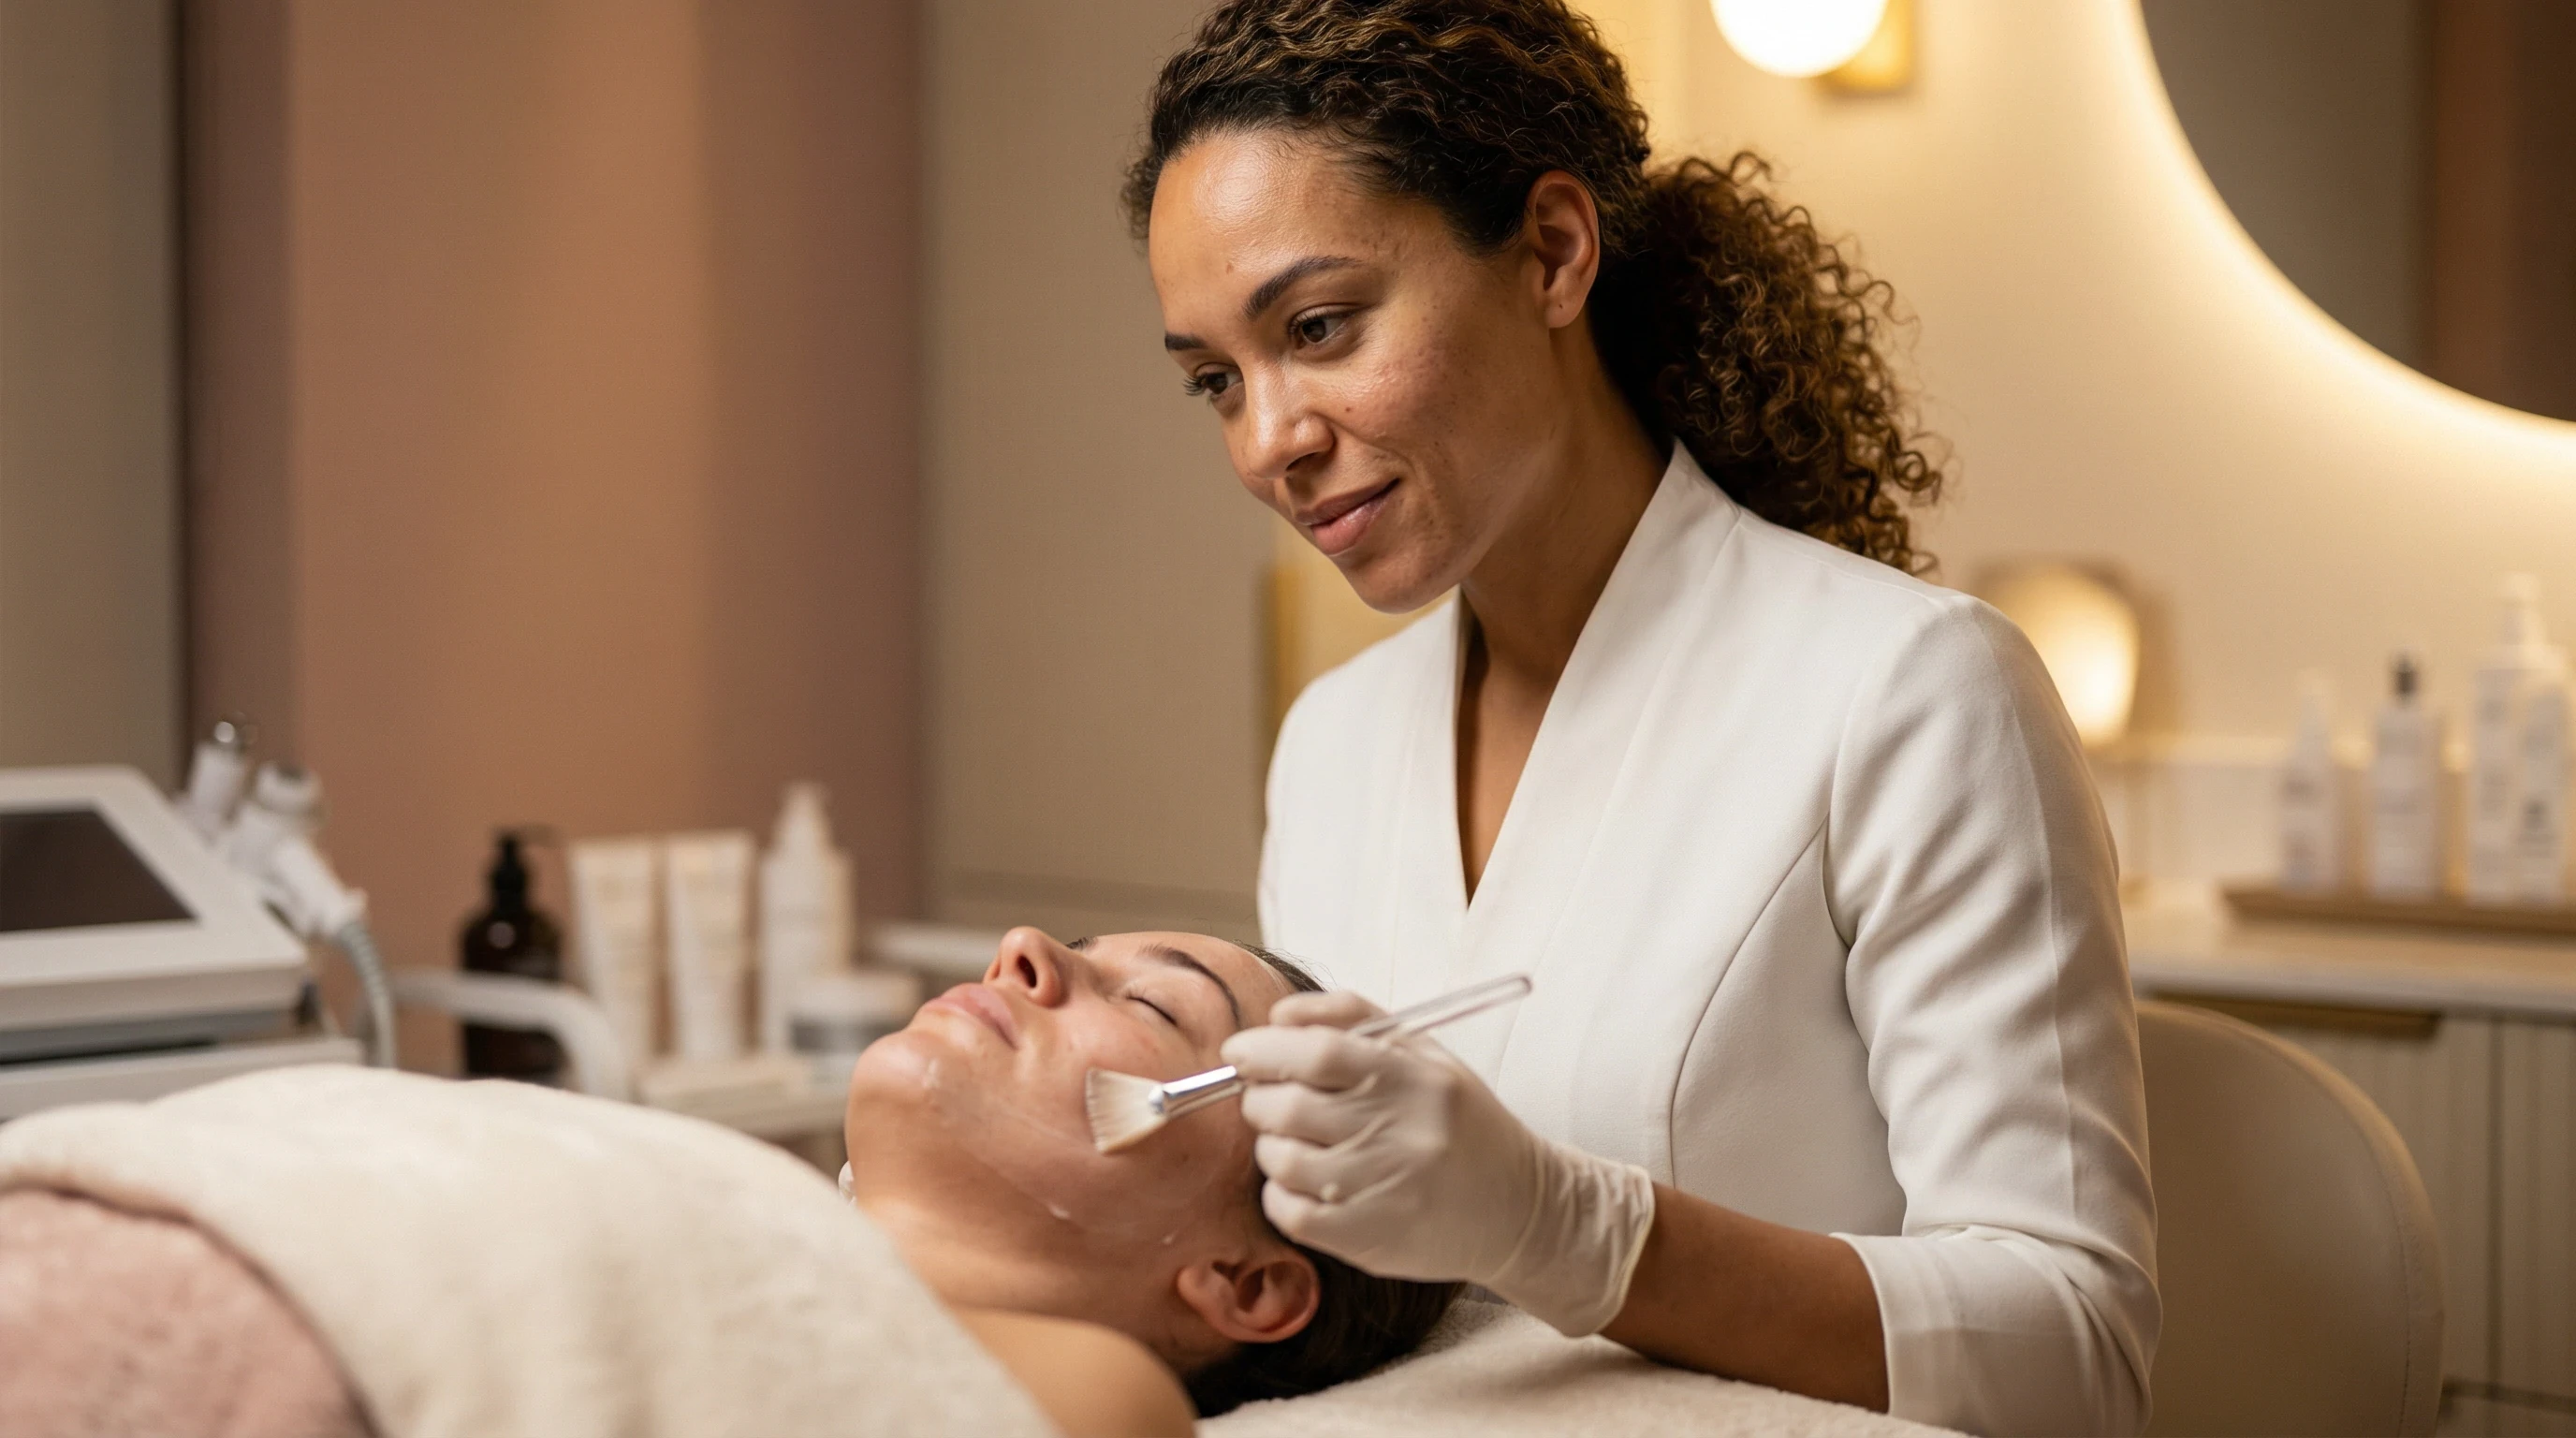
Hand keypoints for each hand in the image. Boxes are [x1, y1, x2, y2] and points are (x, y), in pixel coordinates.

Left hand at [1221, 990, 1656, 1335]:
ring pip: (1280, 1160)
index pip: (1317, 1053)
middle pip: (1286, 1106)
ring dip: (1271, 1145)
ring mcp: (1381, 1190)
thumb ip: (1352, 1019)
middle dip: (1259, 1097)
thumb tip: (1278, 1016)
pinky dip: (1280, 1194)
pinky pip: (1289, 1212)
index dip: (1264, 1049)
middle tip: (1268, 1098)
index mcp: (1411, 1078)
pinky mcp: (1367, 1239)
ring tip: (1296, 1141)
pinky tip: (1305, 1183)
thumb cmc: (1460, 1121)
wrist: (1519, 1207)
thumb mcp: (1425, 1053)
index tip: (1240, 1051)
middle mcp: (1397, 1133)